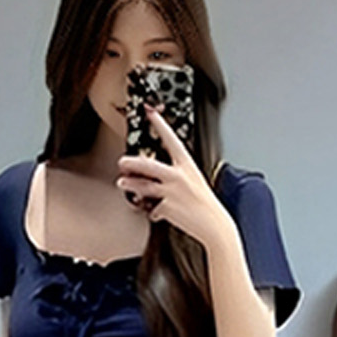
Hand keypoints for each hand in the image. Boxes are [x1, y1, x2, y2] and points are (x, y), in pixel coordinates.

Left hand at [116, 108, 235, 251]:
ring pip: (144, 186)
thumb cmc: (205, 204)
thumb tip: (154, 177)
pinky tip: (157, 213)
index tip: (150, 111)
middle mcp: (178, 176)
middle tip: (121, 162)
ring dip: (131, 185)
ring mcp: (171, 192)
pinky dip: (154, 212)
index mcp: (187, 165)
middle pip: (148, 165)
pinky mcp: (167, 208)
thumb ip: (175, 176)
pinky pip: (153, 209)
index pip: (171, 139)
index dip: (160, 124)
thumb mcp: (194, 181)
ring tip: (122, 183)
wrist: (214, 225)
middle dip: (132, 163)